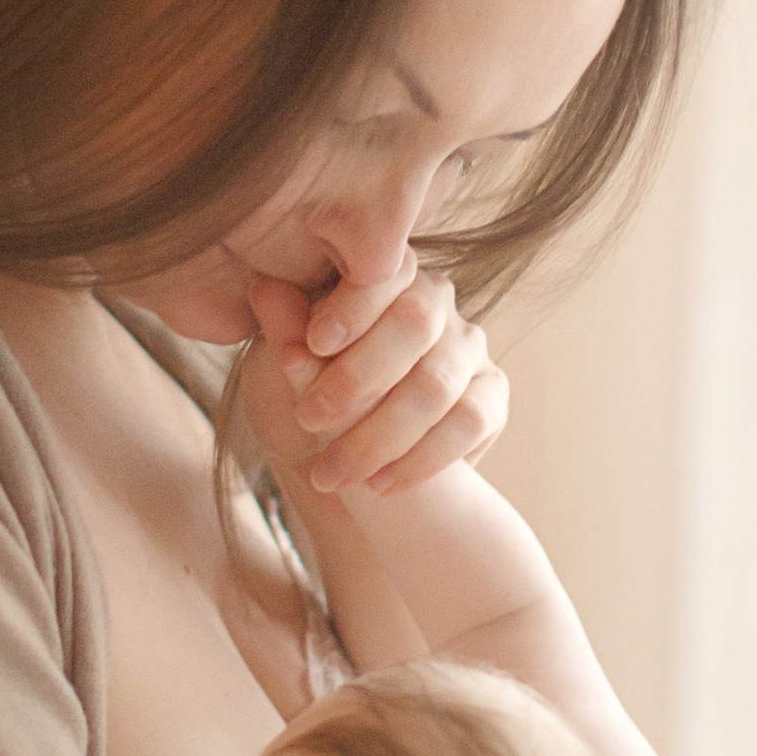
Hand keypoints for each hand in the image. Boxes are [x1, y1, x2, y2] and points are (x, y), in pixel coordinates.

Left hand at [244, 267, 507, 496]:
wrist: (339, 460)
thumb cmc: (305, 397)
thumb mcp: (278, 368)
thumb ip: (284, 331)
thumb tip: (265, 289)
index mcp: (381, 276)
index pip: (381, 272)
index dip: (352, 306)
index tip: (314, 343)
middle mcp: (434, 300)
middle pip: (415, 324)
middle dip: (358, 378)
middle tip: (309, 419)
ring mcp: (468, 346)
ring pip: (436, 383)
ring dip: (378, 435)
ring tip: (332, 471)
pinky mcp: (491, 394)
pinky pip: (469, 421)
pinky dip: (420, 459)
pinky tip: (380, 483)